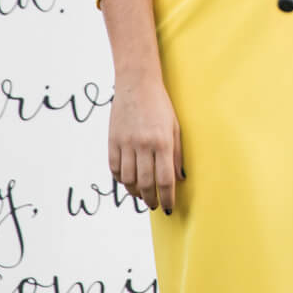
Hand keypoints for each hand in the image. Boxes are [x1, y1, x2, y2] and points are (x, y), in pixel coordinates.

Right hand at [108, 70, 183, 215]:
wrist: (136, 84)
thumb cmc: (161, 105)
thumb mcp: (175, 127)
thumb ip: (177, 154)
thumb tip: (180, 179)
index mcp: (162, 142)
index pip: (165, 179)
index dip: (167, 197)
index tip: (168, 207)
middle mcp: (143, 145)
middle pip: (145, 183)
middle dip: (150, 199)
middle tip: (154, 204)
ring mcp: (125, 143)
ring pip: (128, 179)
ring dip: (134, 192)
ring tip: (141, 195)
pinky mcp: (112, 141)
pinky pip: (114, 168)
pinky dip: (121, 180)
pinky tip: (127, 182)